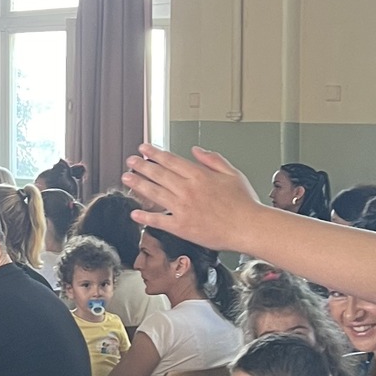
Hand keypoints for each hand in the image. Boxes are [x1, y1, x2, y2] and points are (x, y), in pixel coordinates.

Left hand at [123, 146, 263, 251]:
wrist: (249, 227)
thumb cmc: (244, 204)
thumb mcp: (231, 174)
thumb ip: (212, 160)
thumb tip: (196, 150)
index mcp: (199, 175)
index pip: (170, 160)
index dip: (154, 153)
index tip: (144, 149)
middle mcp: (188, 190)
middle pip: (158, 174)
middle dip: (141, 166)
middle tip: (130, 161)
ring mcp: (183, 208)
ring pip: (155, 194)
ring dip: (138, 185)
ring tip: (127, 178)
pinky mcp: (182, 227)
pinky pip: (159, 221)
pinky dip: (145, 217)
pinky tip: (135, 213)